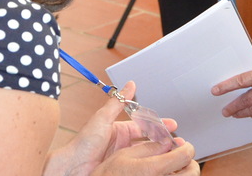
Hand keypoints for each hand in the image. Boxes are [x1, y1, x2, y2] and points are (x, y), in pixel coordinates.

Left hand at [46, 82, 195, 175]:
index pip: (143, 126)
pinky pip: (142, 166)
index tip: (172, 125)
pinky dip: (153, 163)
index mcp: (119, 130)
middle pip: (149, 141)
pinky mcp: (124, 169)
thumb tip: (130, 84)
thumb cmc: (83, 143)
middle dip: (164, 140)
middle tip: (178, 141)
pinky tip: (162, 163)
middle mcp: (123, 144)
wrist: (73, 167)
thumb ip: (118, 102)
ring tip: (174, 152)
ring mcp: (123, 158)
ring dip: (161, 152)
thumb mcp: (102, 118)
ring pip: (147, 154)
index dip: (158, 125)